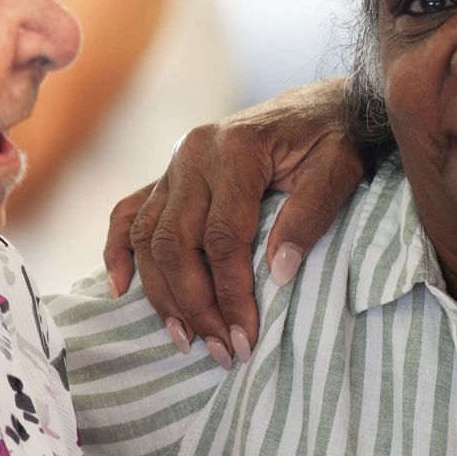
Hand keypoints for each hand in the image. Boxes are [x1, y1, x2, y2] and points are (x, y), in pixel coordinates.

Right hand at [104, 79, 363, 365]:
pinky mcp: (168, 174)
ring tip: (186, 339)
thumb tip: (278, 273)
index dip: (231, 294)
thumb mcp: (338, 169)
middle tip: (220, 350)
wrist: (322, 105)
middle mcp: (193, 153)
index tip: (245, 338)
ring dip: (161, 294)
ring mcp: (174, 163)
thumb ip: (310, 216)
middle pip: (175, 243)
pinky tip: (120, 289)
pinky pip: (128, 213)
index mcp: (235, 149)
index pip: (222, 238)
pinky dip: (118, 251)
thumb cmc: (334, 138)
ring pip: (149, 238)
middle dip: (195, 304)